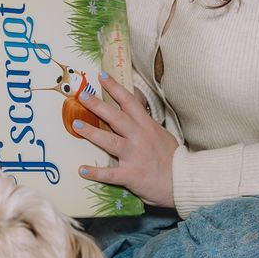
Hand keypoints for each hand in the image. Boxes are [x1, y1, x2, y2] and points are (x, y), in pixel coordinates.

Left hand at [71, 75, 177, 207]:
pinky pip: (110, 173)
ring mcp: (134, 156)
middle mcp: (139, 138)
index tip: (102, 76)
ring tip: (75, 124)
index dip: (115, 88)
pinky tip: (82, 170)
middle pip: (116, 117)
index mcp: (147, 126)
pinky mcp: (131, 175)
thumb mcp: (161, 135)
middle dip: (97, 105)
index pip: (129, 102)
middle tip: (82, 95)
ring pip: (109, 141)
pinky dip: (95, 172)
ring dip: (91, 132)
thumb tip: (133, 114)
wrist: (183, 182)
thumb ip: (146, 126)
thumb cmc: (172, 159)